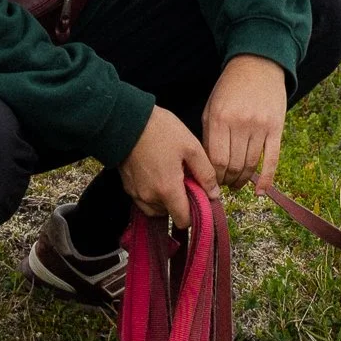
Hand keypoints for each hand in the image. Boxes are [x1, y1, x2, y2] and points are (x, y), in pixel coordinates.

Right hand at [119, 105, 218, 229]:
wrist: (126, 120)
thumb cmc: (161, 130)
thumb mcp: (191, 147)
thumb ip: (205, 173)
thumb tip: (214, 194)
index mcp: (168, 190)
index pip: (183, 220)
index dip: (194, 213)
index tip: (198, 196)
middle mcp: (150, 197)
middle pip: (170, 214)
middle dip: (180, 202)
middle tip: (184, 179)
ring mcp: (136, 193)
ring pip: (156, 209)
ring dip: (165, 199)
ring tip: (170, 176)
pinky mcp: (127, 186)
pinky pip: (144, 200)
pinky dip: (152, 194)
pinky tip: (157, 175)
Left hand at [203, 55, 288, 190]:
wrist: (257, 65)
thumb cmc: (230, 89)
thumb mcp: (212, 107)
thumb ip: (209, 135)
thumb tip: (208, 167)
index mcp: (220, 118)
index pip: (216, 160)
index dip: (214, 176)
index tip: (212, 181)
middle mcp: (240, 123)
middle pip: (234, 165)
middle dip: (227, 180)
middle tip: (224, 185)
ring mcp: (260, 126)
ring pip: (251, 165)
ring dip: (243, 180)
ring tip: (237, 184)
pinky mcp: (276, 128)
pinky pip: (272, 159)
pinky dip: (266, 179)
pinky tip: (260, 192)